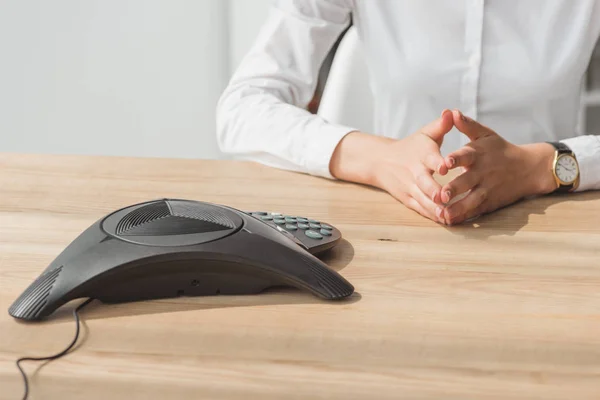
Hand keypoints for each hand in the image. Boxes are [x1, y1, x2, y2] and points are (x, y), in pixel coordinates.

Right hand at [330, 110, 453, 222]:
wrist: (381, 161)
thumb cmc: (412, 146)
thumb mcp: (425, 133)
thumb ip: (441, 125)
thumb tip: (451, 112)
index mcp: (422, 154)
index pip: (430, 158)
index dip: (437, 162)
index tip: (446, 166)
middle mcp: (415, 172)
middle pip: (424, 183)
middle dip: (434, 190)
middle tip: (445, 197)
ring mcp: (410, 187)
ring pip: (422, 199)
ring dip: (434, 208)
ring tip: (448, 216)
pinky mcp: (408, 199)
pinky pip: (420, 209)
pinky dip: (431, 215)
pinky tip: (444, 221)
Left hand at [439, 110, 556, 224]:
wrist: (529, 168)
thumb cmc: (501, 149)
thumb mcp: (486, 135)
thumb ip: (468, 125)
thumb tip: (452, 112)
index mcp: (479, 154)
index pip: (466, 156)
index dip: (455, 160)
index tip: (444, 163)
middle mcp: (482, 173)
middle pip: (467, 181)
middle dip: (454, 188)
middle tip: (440, 194)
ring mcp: (487, 189)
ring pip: (471, 200)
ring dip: (457, 208)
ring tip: (443, 215)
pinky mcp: (489, 202)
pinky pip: (475, 211)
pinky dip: (464, 217)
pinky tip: (450, 222)